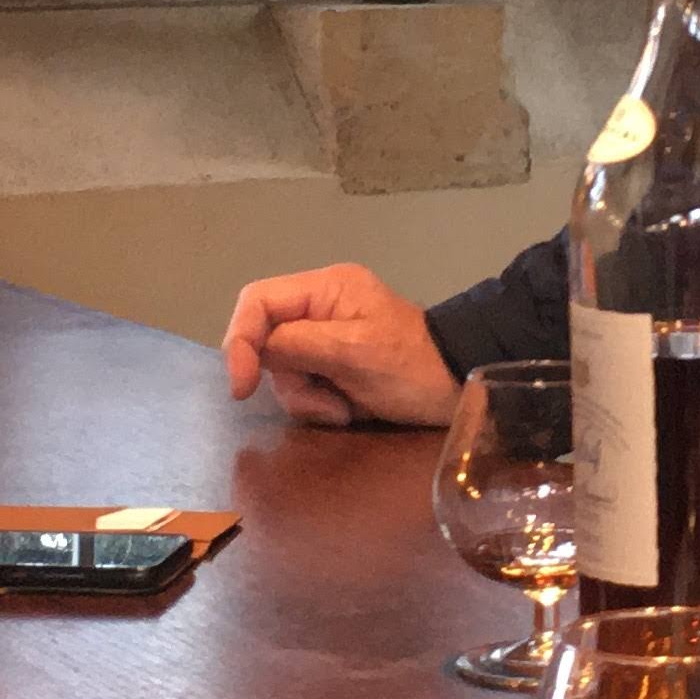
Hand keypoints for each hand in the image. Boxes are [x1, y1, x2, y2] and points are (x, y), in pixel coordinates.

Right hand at [219, 263, 456, 428]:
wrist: (460, 385)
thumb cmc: (414, 366)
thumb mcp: (356, 352)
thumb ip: (300, 344)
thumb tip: (260, 350)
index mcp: (324, 289)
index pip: (257, 302)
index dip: (239, 341)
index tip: (242, 387)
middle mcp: (319, 306)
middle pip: (266, 341)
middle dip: (289, 379)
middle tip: (325, 401)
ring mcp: (325, 337)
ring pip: (283, 370)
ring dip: (308, 398)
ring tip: (345, 408)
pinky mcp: (333, 364)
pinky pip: (303, 385)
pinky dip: (320, 404)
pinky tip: (349, 410)